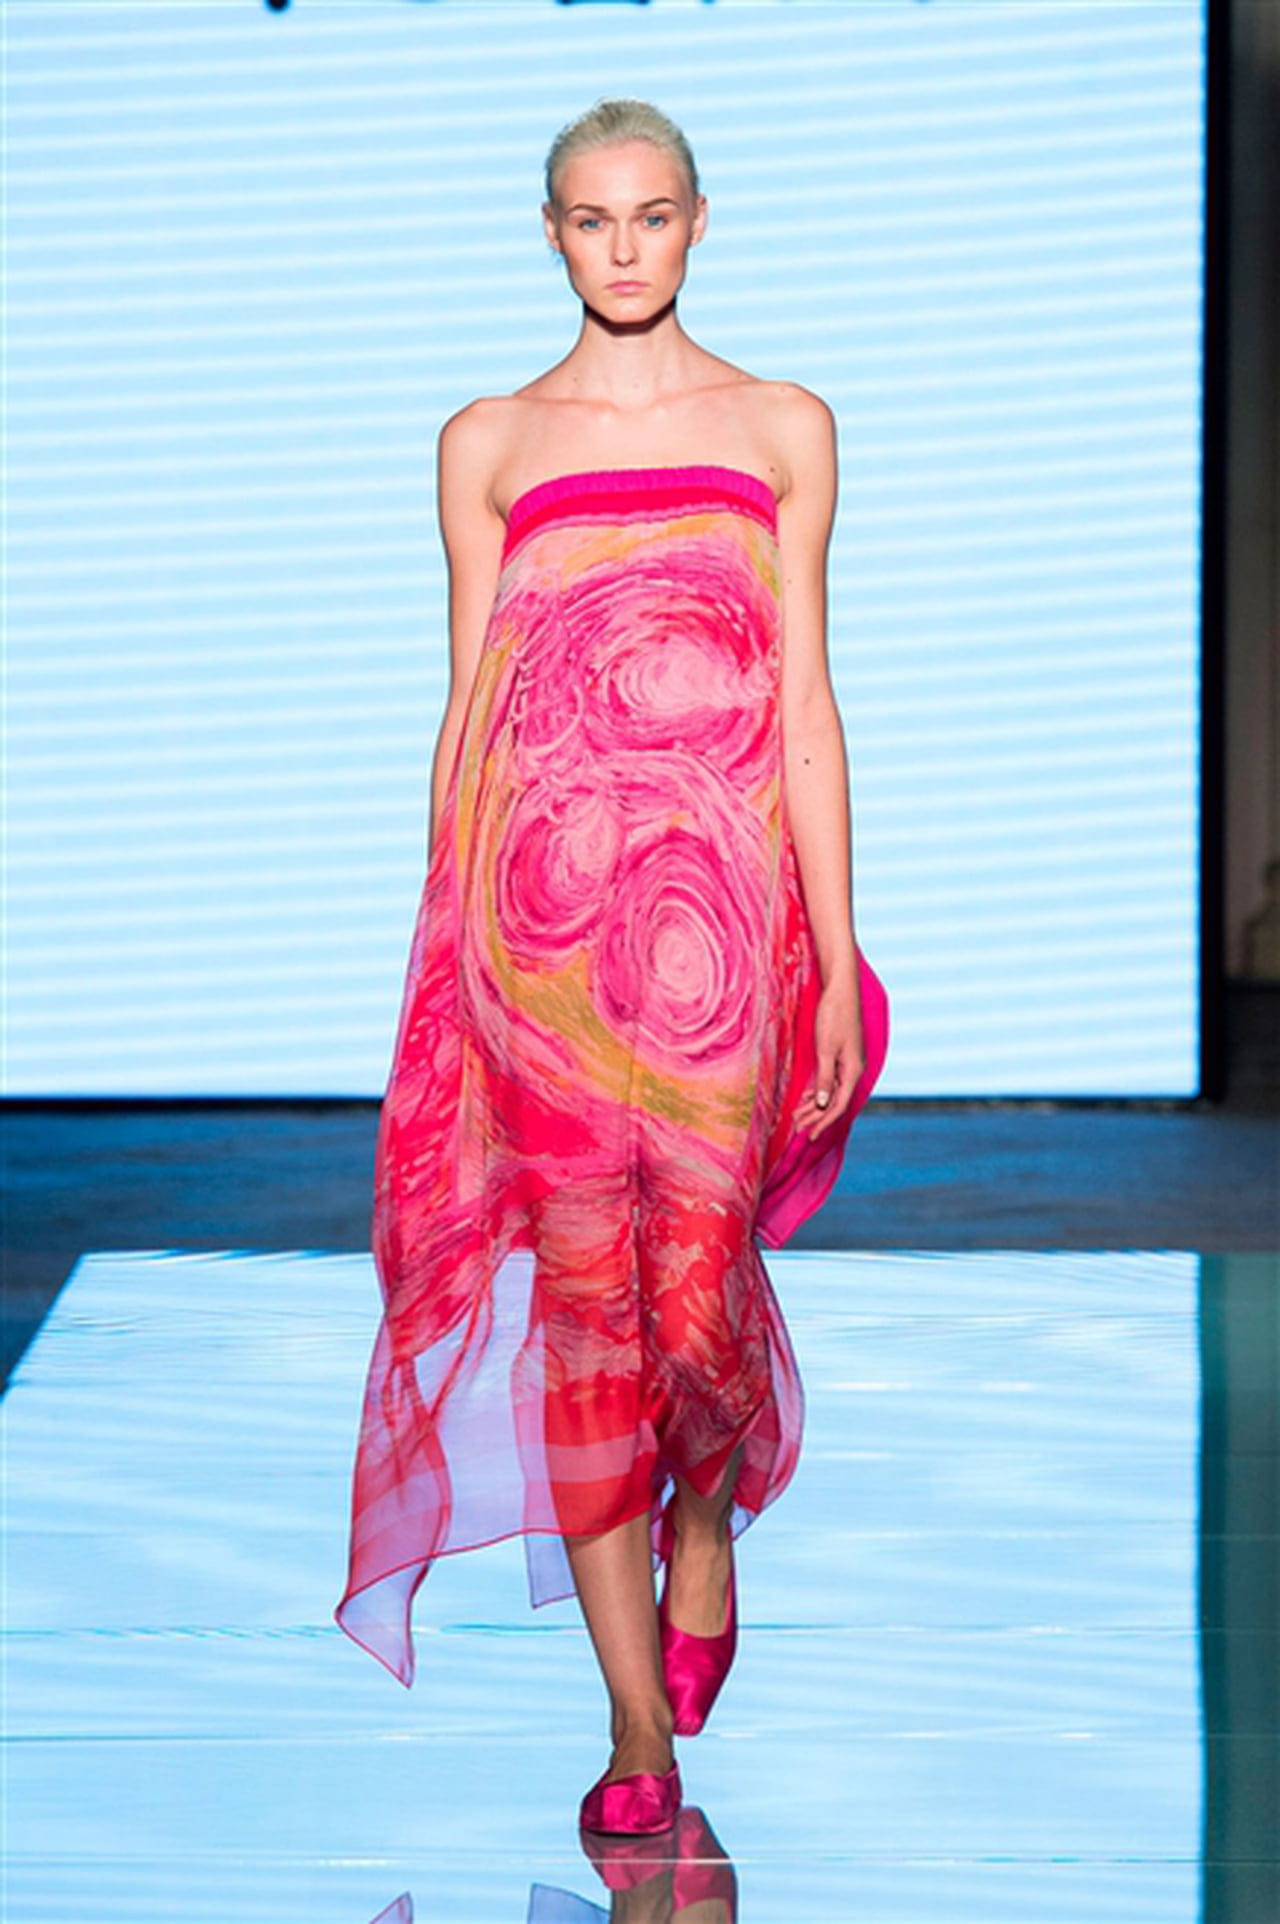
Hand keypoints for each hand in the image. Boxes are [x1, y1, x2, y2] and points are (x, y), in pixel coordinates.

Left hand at [793, 974, 865, 1138]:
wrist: (841, 989)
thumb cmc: (834, 1016)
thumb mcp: (826, 1049)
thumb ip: (824, 1077)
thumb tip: (822, 1104)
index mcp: (853, 1071)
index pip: (837, 1105)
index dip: (822, 1123)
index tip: (809, 1136)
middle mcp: (853, 1069)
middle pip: (834, 1101)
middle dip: (816, 1116)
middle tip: (797, 1129)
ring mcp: (848, 1062)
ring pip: (831, 1091)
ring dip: (815, 1104)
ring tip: (798, 1116)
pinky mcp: (841, 1054)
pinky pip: (830, 1079)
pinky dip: (818, 1089)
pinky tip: (807, 1096)